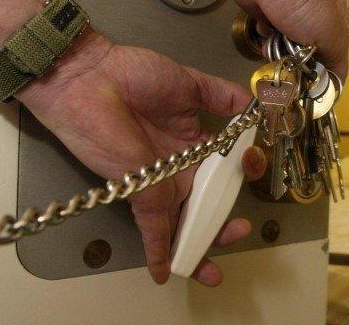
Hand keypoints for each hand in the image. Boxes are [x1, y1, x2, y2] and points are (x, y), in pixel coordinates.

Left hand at [18, 31, 266, 286]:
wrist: (91, 76)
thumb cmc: (136, 75)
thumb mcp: (190, 83)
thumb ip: (224, 96)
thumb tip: (257, 106)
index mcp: (193, 144)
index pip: (224, 170)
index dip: (244, 173)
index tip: (252, 163)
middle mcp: (178, 169)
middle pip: (206, 206)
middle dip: (225, 226)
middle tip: (241, 230)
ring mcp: (159, 183)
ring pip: (184, 224)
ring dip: (201, 247)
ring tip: (215, 269)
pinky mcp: (141, 193)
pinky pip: (154, 230)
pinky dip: (161, 253)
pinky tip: (167, 273)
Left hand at [224, 0, 348, 79]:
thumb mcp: (336, 36)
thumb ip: (338, 64)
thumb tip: (337, 85)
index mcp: (343, 19)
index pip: (335, 59)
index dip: (322, 75)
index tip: (310, 89)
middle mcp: (319, 15)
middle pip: (309, 55)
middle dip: (299, 64)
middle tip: (292, 65)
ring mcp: (291, 12)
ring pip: (286, 47)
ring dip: (279, 52)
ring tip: (277, 44)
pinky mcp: (267, 8)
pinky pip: (265, 34)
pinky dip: (263, 37)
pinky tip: (265, 31)